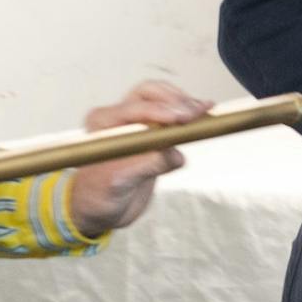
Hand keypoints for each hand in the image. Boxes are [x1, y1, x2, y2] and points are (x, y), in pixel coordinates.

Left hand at [67, 80, 211, 236]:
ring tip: (203, 110)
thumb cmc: (98, 194)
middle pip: (150, 94)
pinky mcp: (155, 134)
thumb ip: (145, 165)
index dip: (159, 111)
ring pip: (163, 99)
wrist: (101, 208)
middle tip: (194, 113)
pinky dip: (189, 114)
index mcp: (102, 123)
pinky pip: (173, 117)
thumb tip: (173, 155)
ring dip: (184, 104)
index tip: (179, 118)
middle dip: (174, 100)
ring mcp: (138, 123)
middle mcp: (119, 117)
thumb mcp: (117, 183)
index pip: (134, 108)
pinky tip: (204, 114)